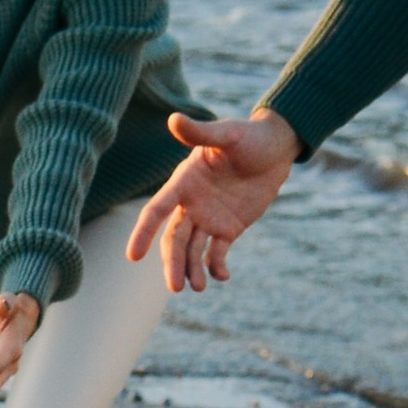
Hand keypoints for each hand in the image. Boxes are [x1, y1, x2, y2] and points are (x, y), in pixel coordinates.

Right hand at [125, 108, 300, 292]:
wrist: (276, 149)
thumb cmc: (249, 136)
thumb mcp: (227, 134)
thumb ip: (200, 132)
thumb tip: (173, 119)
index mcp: (183, 183)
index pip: (156, 211)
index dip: (143, 233)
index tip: (132, 256)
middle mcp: (190, 204)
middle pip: (173, 239)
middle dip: (172, 263)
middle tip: (175, 288)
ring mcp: (208, 218)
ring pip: (192, 250)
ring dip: (191, 270)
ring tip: (200, 287)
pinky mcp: (228, 228)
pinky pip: (217, 253)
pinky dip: (216, 266)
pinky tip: (222, 276)